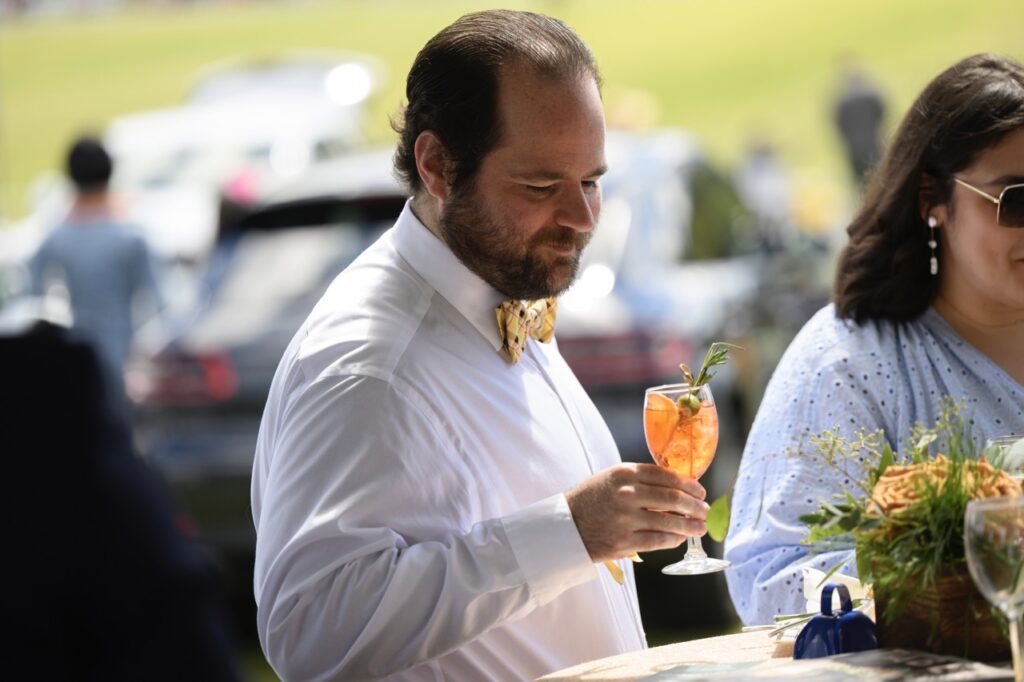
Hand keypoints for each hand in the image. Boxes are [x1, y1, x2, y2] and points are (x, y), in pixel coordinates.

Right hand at [565, 463, 708, 562]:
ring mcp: (626, 519)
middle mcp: (627, 494)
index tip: (700, 491)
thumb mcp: (611, 478)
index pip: (666, 476)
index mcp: (625, 473)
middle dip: (695, 505)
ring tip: (700, 526)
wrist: (565, 525)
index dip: (689, 484)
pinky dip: (674, 539)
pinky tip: (680, 538)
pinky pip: (659, 541)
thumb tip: (675, 486)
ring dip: (690, 525)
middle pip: (673, 498)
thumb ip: (639, 479)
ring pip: (670, 522)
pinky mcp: (625, 542)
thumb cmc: (590, 500)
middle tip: (704, 509)